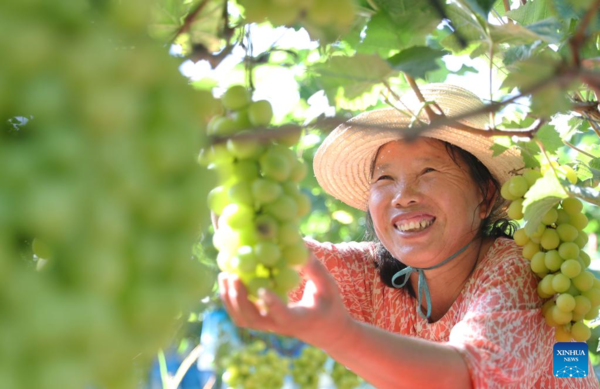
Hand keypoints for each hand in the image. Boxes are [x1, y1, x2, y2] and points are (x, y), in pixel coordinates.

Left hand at [218, 256, 354, 351]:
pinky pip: (241, 315)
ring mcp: (269, 325)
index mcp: (298, 319)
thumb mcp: (329, 287)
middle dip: (239, 299)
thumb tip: (301, 247)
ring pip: (243, 319)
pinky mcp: (263, 321)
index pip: (282, 316)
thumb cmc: (330, 307)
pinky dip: (231, 299)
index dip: (272, 304)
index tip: (262, 289)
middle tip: (233, 275)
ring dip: (230, 300)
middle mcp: (280, 326)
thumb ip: (315, 269)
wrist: (328, 332)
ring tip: (224, 276)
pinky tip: (228, 280)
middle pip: (252, 320)